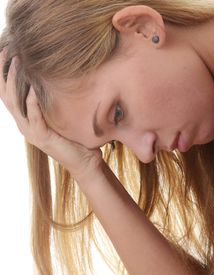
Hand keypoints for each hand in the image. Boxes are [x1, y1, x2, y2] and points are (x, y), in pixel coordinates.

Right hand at [0, 49, 102, 180]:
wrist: (85, 162)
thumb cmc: (75, 139)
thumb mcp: (60, 116)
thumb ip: (53, 102)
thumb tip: (57, 80)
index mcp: (27, 120)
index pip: (9, 94)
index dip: (4, 75)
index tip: (5, 53)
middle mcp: (24, 125)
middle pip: (6, 96)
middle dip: (3, 73)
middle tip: (5, 51)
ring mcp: (31, 132)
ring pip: (15, 104)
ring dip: (14, 81)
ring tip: (16, 61)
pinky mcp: (41, 137)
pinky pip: (34, 116)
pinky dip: (32, 102)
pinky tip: (32, 88)